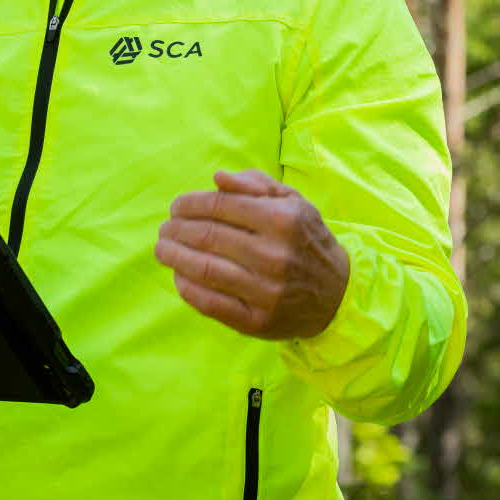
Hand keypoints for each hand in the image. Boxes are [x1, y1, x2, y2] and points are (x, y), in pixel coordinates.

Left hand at [155, 170, 350, 340]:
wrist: (336, 295)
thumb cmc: (307, 241)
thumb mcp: (294, 203)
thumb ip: (256, 185)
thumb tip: (217, 179)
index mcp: (283, 220)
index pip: (222, 206)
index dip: (191, 204)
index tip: (176, 207)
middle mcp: (274, 255)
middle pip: (208, 236)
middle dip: (177, 229)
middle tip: (165, 228)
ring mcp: (264, 291)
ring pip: (204, 269)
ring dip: (174, 256)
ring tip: (163, 249)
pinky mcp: (256, 320)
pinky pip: (209, 302)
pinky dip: (186, 287)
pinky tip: (178, 275)